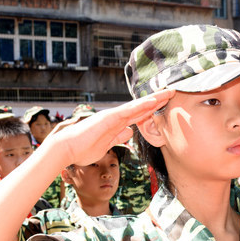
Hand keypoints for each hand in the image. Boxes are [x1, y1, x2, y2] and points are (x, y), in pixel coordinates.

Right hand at [49, 90, 173, 165]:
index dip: (152, 109)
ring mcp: (112, 117)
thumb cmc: (83, 149)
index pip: (139, 115)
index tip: (166, 103)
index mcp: (116, 124)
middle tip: (173, 91)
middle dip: (157, 100)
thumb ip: (118, 136)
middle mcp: (116, 117)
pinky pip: (128, 111)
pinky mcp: (108, 119)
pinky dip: (141, 106)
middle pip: (141, 107)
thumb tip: (129, 132)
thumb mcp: (107, 144)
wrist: (67, 149)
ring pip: (137, 106)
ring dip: (153, 99)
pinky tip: (153, 101)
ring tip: (169, 92)